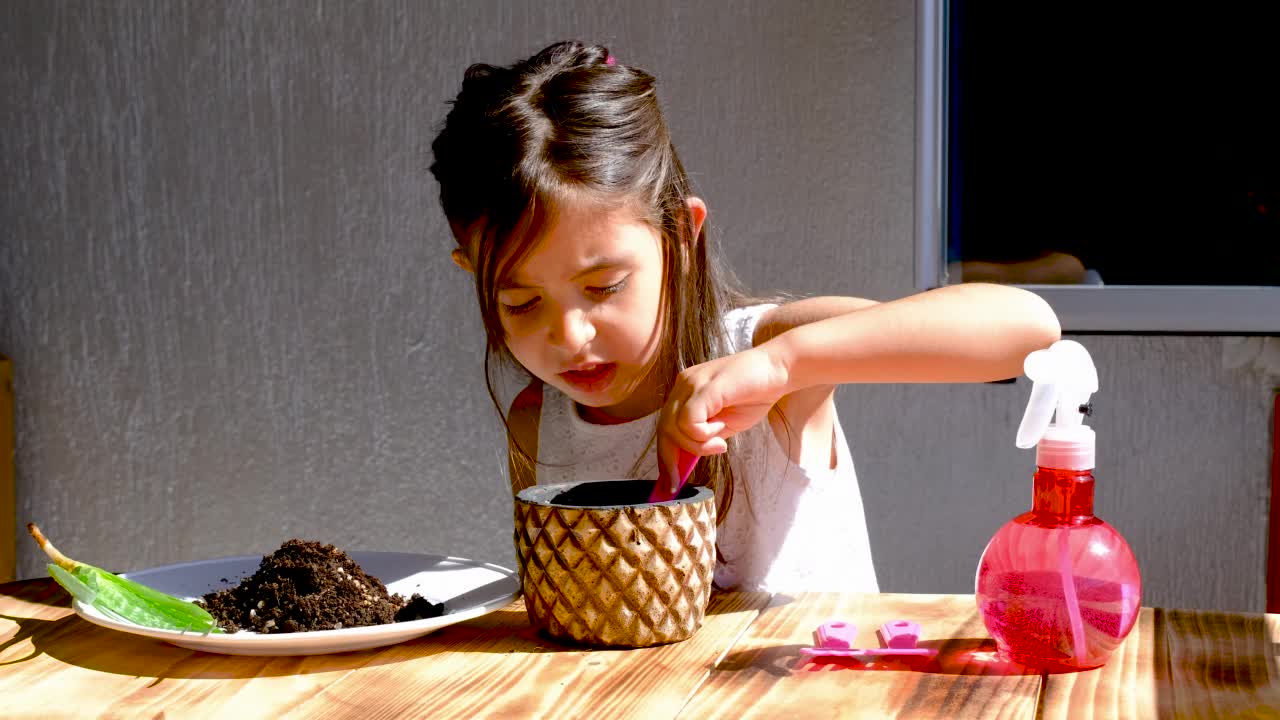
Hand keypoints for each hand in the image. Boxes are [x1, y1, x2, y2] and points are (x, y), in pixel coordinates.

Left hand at [656, 347, 789, 484]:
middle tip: (678, 481)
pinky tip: (722, 432)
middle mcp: (684, 385)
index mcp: (685, 392)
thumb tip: (687, 461)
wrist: (779, 370)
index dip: (665, 456)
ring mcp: (692, 383)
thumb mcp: (724, 424)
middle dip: (669, 460)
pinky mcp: (705, 387)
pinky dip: (703, 435)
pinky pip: (689, 421)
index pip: (665, 427)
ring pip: (674, 427)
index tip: (669, 483)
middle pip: (663, 429)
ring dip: (697, 445)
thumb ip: (705, 437)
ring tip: (720, 444)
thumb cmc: (754, 395)